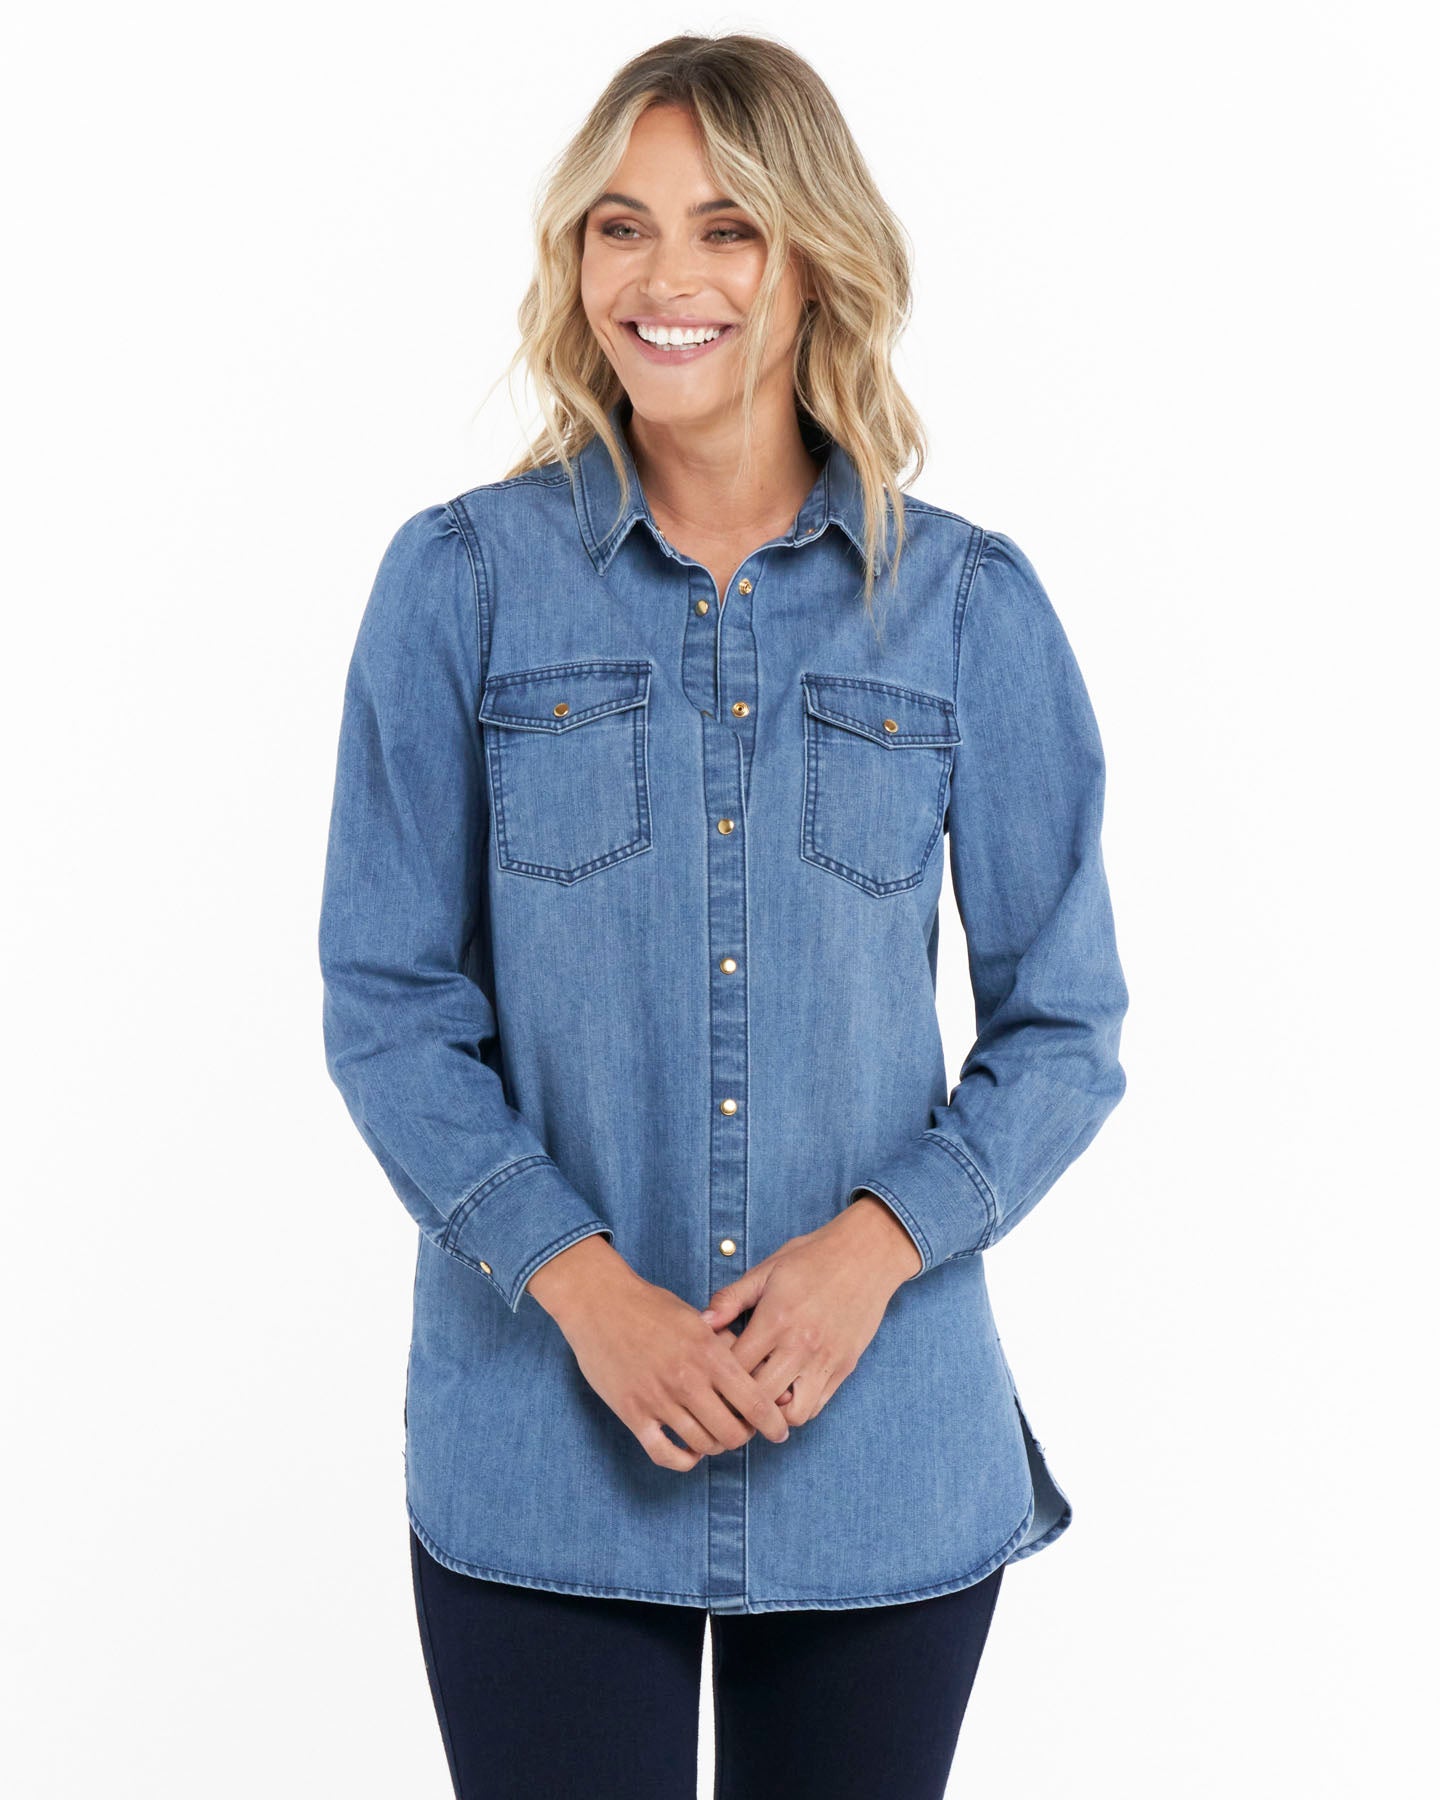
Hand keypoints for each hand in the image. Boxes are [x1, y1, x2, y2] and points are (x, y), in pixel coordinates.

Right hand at [529, 1236, 792, 1469]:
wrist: (599, 1301)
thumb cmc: (649, 1305)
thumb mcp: (695, 1318)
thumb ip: (723, 1346)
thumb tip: (751, 1372)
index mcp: (708, 1353)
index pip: (754, 1402)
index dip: (773, 1424)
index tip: (779, 1431)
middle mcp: (687, 1379)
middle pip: (732, 1432)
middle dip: (743, 1437)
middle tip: (743, 1431)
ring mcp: (657, 1398)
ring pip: (702, 1446)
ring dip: (714, 1446)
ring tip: (715, 1437)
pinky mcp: (631, 1412)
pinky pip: (664, 1454)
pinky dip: (683, 1460)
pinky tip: (689, 1451)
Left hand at [699, 1196, 921, 1425]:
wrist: (867, 1254)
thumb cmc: (813, 1257)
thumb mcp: (767, 1269)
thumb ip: (732, 1298)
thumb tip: (702, 1323)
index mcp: (776, 1319)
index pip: (735, 1367)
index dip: (717, 1374)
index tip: (711, 1371)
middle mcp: (801, 1345)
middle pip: (759, 1398)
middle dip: (740, 1401)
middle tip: (730, 1393)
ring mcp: (826, 1360)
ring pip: (792, 1414)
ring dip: (773, 1410)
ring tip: (762, 1394)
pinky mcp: (845, 1367)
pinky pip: (817, 1406)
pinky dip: (798, 1406)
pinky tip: (787, 1388)